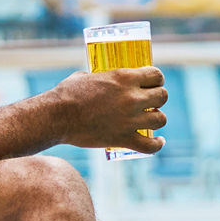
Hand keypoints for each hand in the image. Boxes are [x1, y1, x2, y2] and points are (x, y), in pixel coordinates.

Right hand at [48, 67, 166, 151]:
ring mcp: (129, 120)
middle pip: (163, 96)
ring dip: (157, 118)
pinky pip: (150, 146)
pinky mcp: (123, 139)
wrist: (57, 116)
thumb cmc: (67, 93)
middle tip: (150, 102)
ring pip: (160, 119)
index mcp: (124, 78)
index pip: (156, 75)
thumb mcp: (87, 76)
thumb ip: (101, 77)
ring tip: (151, 119)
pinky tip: (158, 141)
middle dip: (158, 98)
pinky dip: (157, 144)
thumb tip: (101, 79)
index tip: (153, 83)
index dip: (157, 79)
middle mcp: (132, 98)